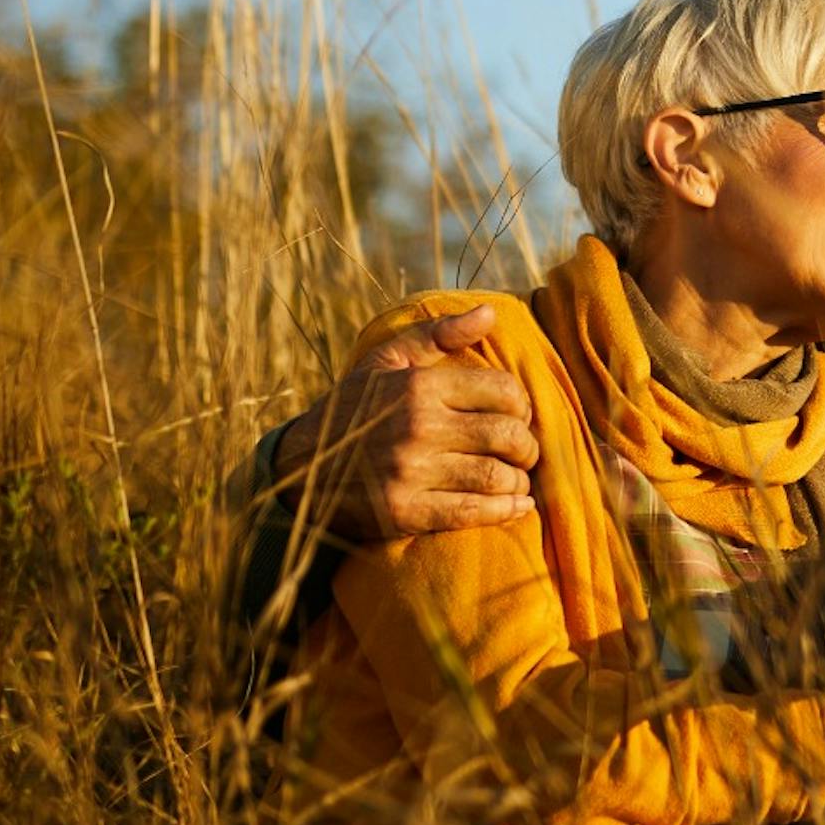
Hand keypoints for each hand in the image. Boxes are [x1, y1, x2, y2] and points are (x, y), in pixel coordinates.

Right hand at [277, 306, 541, 543]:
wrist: (296, 470)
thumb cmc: (353, 410)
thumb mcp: (386, 361)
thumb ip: (439, 334)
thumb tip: (491, 312)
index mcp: (419, 387)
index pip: (503, 391)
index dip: (522, 405)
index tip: (518, 416)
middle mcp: (418, 427)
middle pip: (507, 436)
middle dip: (528, 446)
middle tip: (524, 452)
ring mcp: (412, 472)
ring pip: (497, 477)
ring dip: (519, 482)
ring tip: (516, 479)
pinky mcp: (406, 512)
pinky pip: (474, 512)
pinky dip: (505, 511)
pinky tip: (516, 506)